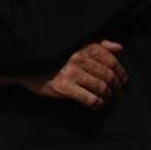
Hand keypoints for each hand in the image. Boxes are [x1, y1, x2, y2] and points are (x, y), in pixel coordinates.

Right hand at [0, 40, 127, 109]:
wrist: (27, 66)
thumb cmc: (54, 57)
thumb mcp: (75, 46)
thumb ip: (98, 45)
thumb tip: (119, 47)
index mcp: (82, 47)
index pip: (110, 60)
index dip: (120, 72)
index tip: (123, 80)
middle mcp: (78, 58)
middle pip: (108, 75)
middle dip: (116, 87)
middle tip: (117, 94)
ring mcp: (71, 73)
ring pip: (101, 87)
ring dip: (108, 97)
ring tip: (107, 100)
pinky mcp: (64, 87)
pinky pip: (90, 99)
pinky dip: (97, 104)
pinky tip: (96, 105)